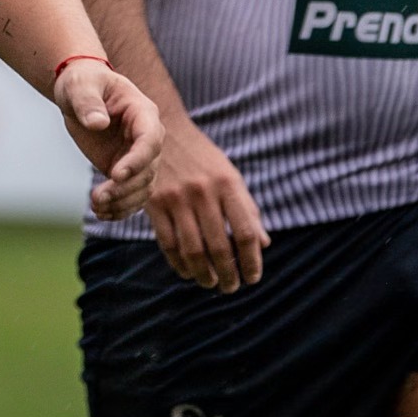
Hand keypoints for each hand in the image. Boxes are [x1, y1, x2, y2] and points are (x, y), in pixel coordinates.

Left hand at [56, 62, 163, 220]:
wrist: (79, 92)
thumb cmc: (83, 82)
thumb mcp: (80, 85)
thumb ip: (88, 102)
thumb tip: (97, 123)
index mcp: (143, 113)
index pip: (149, 140)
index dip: (136, 160)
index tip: (115, 175)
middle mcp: (147, 137)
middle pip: (147, 170)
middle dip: (125, 188)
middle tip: (99, 197)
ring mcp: (138, 156)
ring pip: (142, 188)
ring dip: (122, 202)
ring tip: (97, 206)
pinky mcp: (126, 170)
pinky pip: (131, 194)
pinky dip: (119, 208)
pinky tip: (102, 213)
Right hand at [144, 115, 269, 292]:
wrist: (163, 129)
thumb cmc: (202, 157)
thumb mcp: (229, 175)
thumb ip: (247, 208)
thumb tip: (263, 244)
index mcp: (227, 184)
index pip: (246, 233)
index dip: (252, 262)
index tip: (252, 278)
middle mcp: (202, 191)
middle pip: (219, 247)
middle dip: (228, 276)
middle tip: (231, 287)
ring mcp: (176, 197)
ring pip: (193, 251)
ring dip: (204, 276)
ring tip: (211, 283)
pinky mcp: (154, 203)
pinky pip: (168, 244)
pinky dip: (179, 265)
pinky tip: (188, 272)